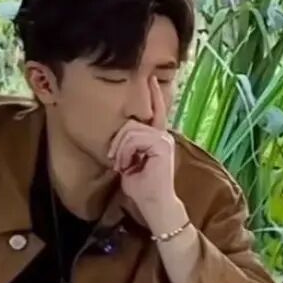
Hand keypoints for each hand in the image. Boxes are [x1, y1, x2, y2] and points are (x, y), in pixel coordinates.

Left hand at [108, 78, 183, 235]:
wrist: (154, 204)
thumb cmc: (141, 187)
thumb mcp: (130, 161)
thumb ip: (128, 144)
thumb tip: (119, 134)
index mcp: (158, 137)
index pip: (156, 111)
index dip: (154, 94)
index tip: (151, 79)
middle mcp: (163, 135)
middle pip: (133, 123)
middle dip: (119, 142)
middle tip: (118, 162)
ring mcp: (164, 139)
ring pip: (131, 130)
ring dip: (120, 149)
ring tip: (122, 165)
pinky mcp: (161, 145)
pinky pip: (134, 138)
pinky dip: (125, 152)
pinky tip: (127, 165)